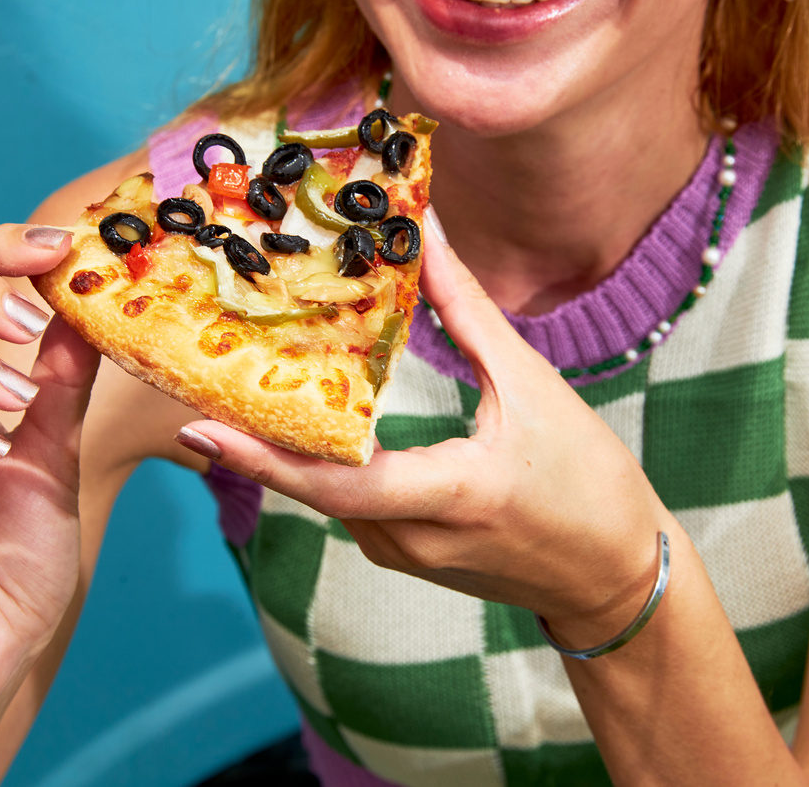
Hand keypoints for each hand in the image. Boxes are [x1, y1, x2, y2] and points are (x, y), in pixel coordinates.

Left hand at [179, 214, 666, 630]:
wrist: (612, 576)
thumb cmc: (587, 481)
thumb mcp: (532, 389)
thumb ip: (468, 312)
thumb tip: (424, 232)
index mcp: (449, 497)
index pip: (338, 484)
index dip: (264, 460)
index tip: (198, 428)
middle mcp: (409, 537)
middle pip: (312, 486)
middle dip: (253, 438)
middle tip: (196, 382)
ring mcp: (401, 554)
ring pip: (323, 496)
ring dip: (283, 449)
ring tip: (239, 387)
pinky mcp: (402, 554)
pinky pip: (344, 505)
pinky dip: (317, 465)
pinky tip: (301, 422)